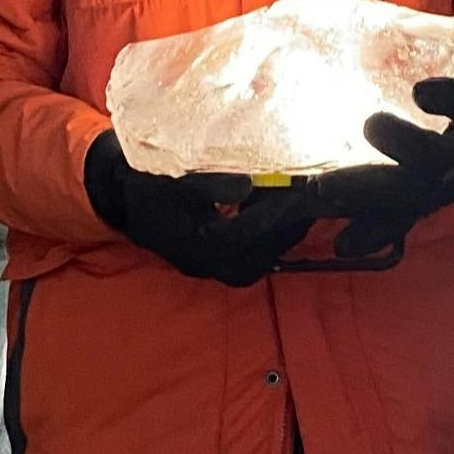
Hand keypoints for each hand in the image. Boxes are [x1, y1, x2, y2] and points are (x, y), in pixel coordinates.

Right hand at [83, 132, 325, 286]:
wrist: (138, 212)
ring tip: (306, 192)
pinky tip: (290, 205)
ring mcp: (234, 273)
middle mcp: (225, 267)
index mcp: (208, 246)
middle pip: (276, 240)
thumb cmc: (155, 192)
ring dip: (293, 220)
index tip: (305, 180)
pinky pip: (272, 250)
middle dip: (296, 212)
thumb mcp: (177, 183)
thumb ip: (212, 185)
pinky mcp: (239, 270)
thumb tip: (248, 184)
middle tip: (315, 185)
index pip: (259, 225)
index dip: (284, 201)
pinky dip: (283, 229)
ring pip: (279, 247)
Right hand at [312, 73, 453, 262]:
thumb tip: (342, 250)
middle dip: (369, 191)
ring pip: (440, 155)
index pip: (396, 217)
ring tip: (370, 126)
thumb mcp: (420, 190)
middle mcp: (453, 176)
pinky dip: (444, 98)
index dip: (368, 229)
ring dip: (402, 145)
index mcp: (433, 195)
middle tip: (324, 187)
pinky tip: (419, 95)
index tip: (338, 244)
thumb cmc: (452, 161)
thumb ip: (383, 214)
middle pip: (411, 191)